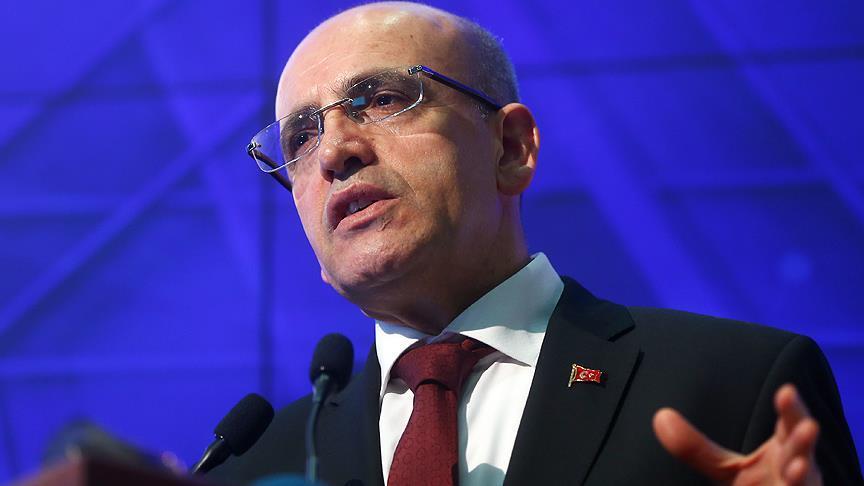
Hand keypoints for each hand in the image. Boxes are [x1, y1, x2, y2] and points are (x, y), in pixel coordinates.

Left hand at [652, 384, 821, 484]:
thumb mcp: (723, 469)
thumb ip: (694, 447)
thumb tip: (660, 416)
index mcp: (783, 449)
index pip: (789, 422)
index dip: (790, 408)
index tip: (785, 391)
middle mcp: (798, 467)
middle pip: (803, 449)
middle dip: (803, 437)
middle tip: (807, 425)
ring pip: (805, 479)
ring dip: (802, 472)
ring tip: (796, 465)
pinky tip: (791, 482)